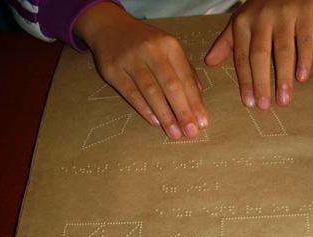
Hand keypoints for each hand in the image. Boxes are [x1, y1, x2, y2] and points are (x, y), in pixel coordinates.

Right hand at [74, 2, 207, 138]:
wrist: (110, 27)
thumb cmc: (146, 43)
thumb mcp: (168, 48)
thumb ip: (184, 70)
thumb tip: (199, 94)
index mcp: (170, 46)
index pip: (186, 78)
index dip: (195, 102)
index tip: (202, 122)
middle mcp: (152, 51)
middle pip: (171, 86)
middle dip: (183, 112)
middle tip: (191, 132)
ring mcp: (131, 60)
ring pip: (152, 92)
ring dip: (165, 115)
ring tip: (174, 133)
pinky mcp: (113, 70)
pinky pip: (131, 93)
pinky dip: (144, 109)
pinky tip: (155, 122)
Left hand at [205, 0, 312, 108]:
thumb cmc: (260, 7)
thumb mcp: (239, 21)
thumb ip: (226, 42)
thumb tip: (209, 62)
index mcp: (243, 24)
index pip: (242, 57)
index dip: (245, 81)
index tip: (249, 102)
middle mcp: (262, 20)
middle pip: (260, 56)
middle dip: (261, 83)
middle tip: (264, 106)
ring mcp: (285, 15)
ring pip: (283, 50)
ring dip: (283, 77)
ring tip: (284, 100)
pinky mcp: (306, 12)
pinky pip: (306, 38)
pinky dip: (304, 58)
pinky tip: (302, 78)